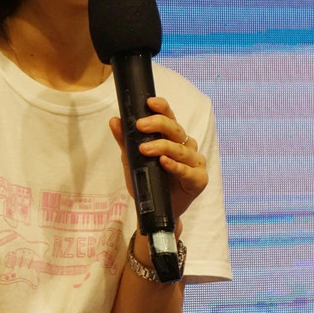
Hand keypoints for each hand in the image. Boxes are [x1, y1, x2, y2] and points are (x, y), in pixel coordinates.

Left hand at [110, 95, 207, 221]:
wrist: (156, 210)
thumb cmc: (149, 181)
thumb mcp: (132, 160)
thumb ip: (126, 141)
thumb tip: (115, 120)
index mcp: (173, 137)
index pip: (170, 117)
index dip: (162, 108)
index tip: (149, 102)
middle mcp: (186, 146)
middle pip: (176, 129)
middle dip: (158, 124)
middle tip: (141, 125)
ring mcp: (194, 162)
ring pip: (181, 149)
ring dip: (163, 147)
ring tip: (145, 149)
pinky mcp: (199, 180)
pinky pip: (188, 171)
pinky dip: (176, 166)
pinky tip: (165, 162)